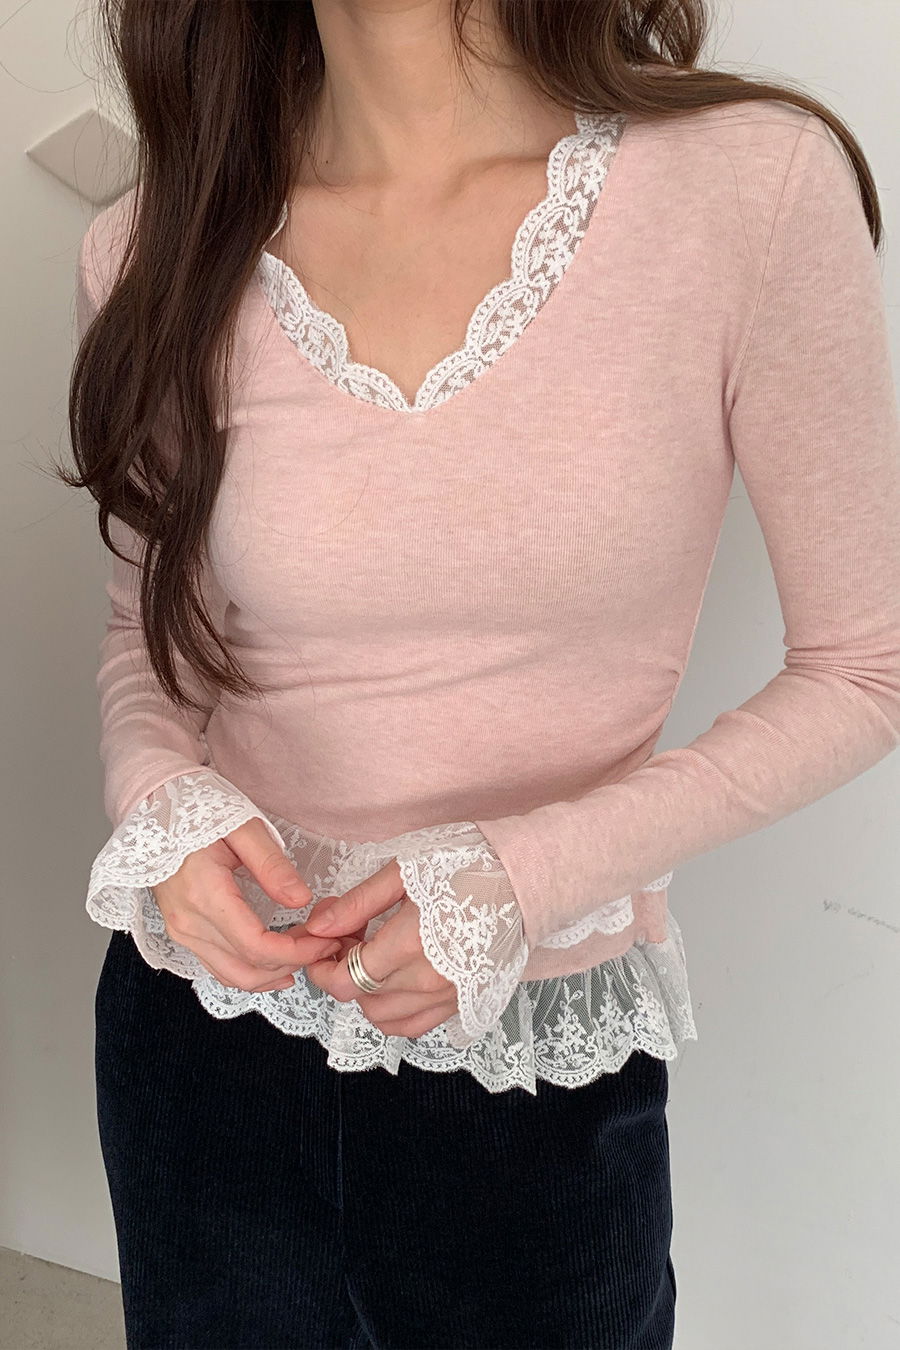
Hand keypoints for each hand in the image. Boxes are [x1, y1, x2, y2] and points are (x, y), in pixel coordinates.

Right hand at [152, 816, 342, 990]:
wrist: (155, 808)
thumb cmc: (198, 810)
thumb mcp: (243, 828)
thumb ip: (272, 866)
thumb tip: (301, 900)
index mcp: (205, 895)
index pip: (257, 946)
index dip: (297, 952)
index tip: (324, 940)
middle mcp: (188, 922)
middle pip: (247, 968)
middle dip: (291, 964)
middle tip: (322, 947)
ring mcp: (181, 930)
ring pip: (231, 975)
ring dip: (271, 973)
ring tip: (305, 955)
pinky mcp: (181, 931)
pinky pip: (217, 966)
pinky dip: (250, 971)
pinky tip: (275, 964)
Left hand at [303, 859, 459, 1038]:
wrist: (526, 880)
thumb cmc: (468, 865)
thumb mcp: (404, 873)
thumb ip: (357, 903)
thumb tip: (317, 927)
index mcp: (410, 944)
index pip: (345, 980)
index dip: (321, 966)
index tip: (321, 943)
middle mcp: (428, 981)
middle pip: (360, 1000)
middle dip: (342, 972)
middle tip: (350, 937)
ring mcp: (448, 998)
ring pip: (383, 1018)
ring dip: (366, 992)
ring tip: (374, 956)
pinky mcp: (463, 1004)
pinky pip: (413, 1025)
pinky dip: (393, 1010)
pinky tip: (395, 978)